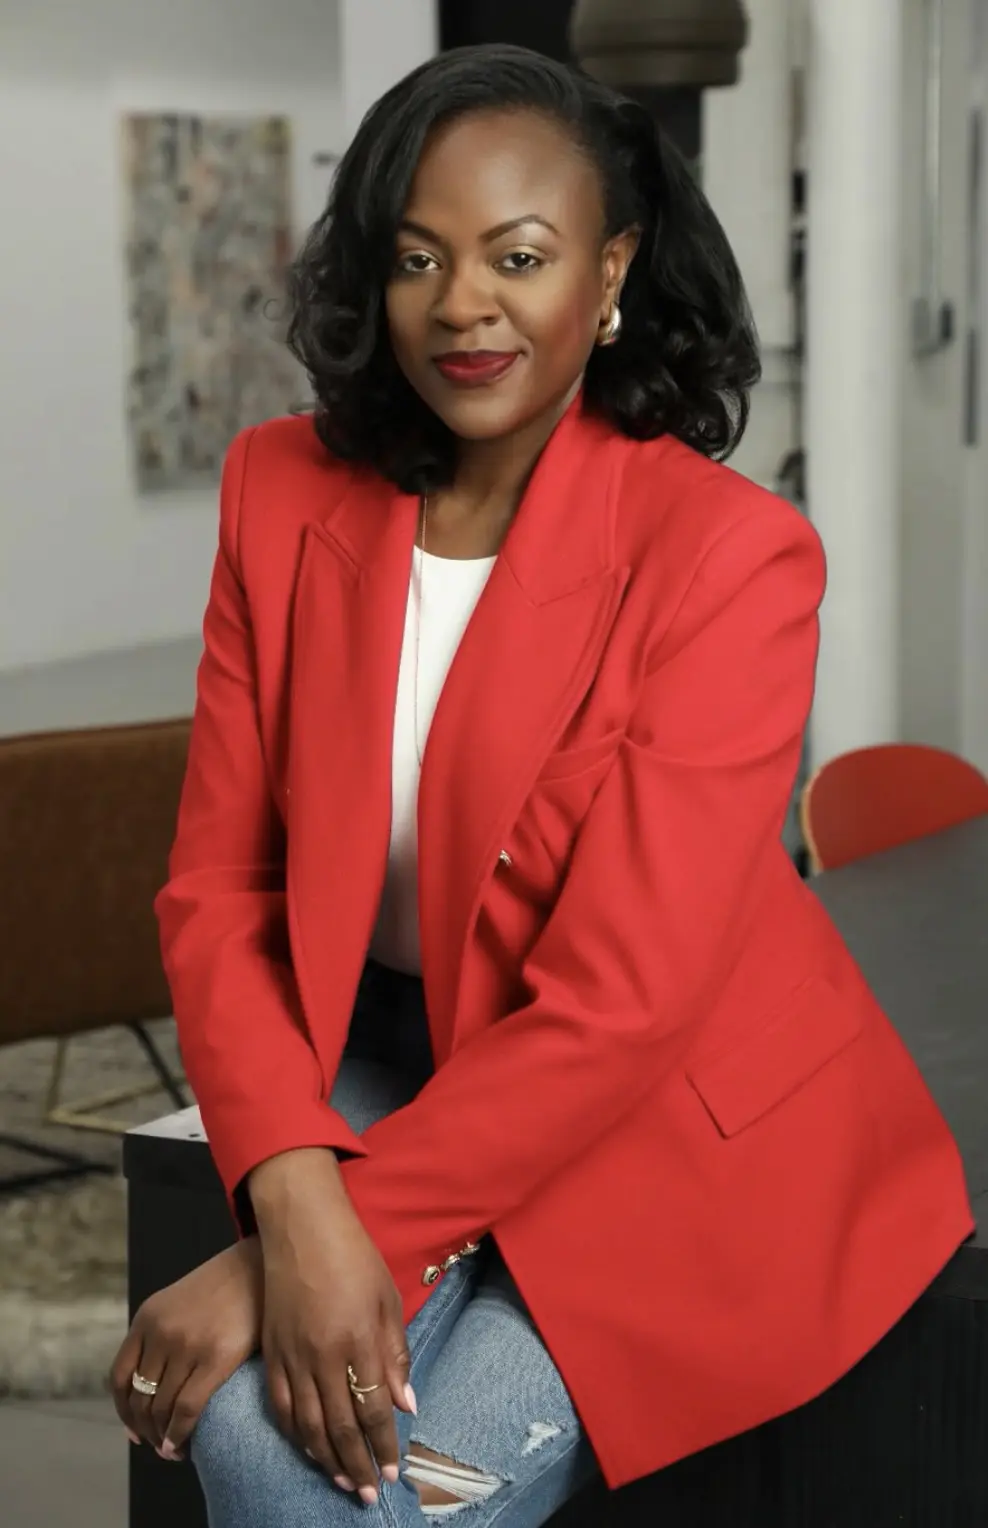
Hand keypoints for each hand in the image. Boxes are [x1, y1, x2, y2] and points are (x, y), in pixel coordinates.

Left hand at [110, 1237, 262, 1458]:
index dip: (124, 1412)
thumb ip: (160, 1337)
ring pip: (160, 1408)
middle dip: (146, 1431)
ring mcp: (186, 1345)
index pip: (120, 1378)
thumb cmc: (224, 1289)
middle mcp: (160, 1332)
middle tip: (160, 1446)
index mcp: (147, 1319)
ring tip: (173, 1450)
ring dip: (162, 1438)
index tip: (135, 1433)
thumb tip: (150, 1388)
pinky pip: (186, 1409)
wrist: (260, 1266)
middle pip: (139, 1398)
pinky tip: (182, 1446)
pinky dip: (178, 1435)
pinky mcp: (215, 1357)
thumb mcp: (178, 1305)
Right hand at [249, 1149, 413, 1504]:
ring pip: (306, 1423)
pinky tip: (306, 1447)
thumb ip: (394, 1354)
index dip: (382, 1445)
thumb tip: (406, 1405)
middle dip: (356, 1464)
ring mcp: (292, 1354)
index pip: (372, 1409)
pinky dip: (293, 1433)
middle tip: (368, 1493)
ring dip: (325, 1458)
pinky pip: (279, 1404)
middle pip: (339, 1425)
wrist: (302, 1226)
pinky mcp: (271, 1350)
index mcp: (357, 1340)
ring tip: (342, 1480)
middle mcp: (322, 1354)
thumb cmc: (352, 1256)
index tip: (392, 1472)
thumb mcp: (386, 1299)